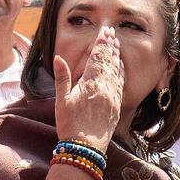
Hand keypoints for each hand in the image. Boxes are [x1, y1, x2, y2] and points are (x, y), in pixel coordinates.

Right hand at [54, 25, 123, 151]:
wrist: (86, 147)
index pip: (98, 58)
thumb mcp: (62, 100)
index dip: (101, 44)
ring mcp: (113, 96)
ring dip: (116, 57)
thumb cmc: (70, 124)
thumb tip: (59, 58)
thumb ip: (62, 78)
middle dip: (110, 46)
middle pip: (109, 62)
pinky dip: (121, 72)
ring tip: (116, 45)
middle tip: (112, 33)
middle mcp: (105, 87)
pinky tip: (120, 67)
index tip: (104, 32)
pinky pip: (121, 83)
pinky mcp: (116, 105)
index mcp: (91, 83)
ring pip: (117, 71)